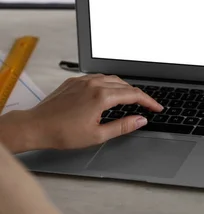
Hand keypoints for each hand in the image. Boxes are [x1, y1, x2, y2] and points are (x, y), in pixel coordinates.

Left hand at [0, 74, 162, 152]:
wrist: (35, 126)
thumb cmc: (62, 133)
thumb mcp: (97, 135)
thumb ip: (123, 126)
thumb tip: (141, 120)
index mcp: (102, 97)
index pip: (134, 95)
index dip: (149, 101)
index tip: (157, 108)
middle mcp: (94, 84)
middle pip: (125, 85)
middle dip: (139, 95)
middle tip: (147, 105)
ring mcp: (83, 81)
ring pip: (113, 79)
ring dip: (125, 87)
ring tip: (131, 98)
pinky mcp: (74, 81)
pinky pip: (98, 77)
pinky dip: (109, 83)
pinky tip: (109, 92)